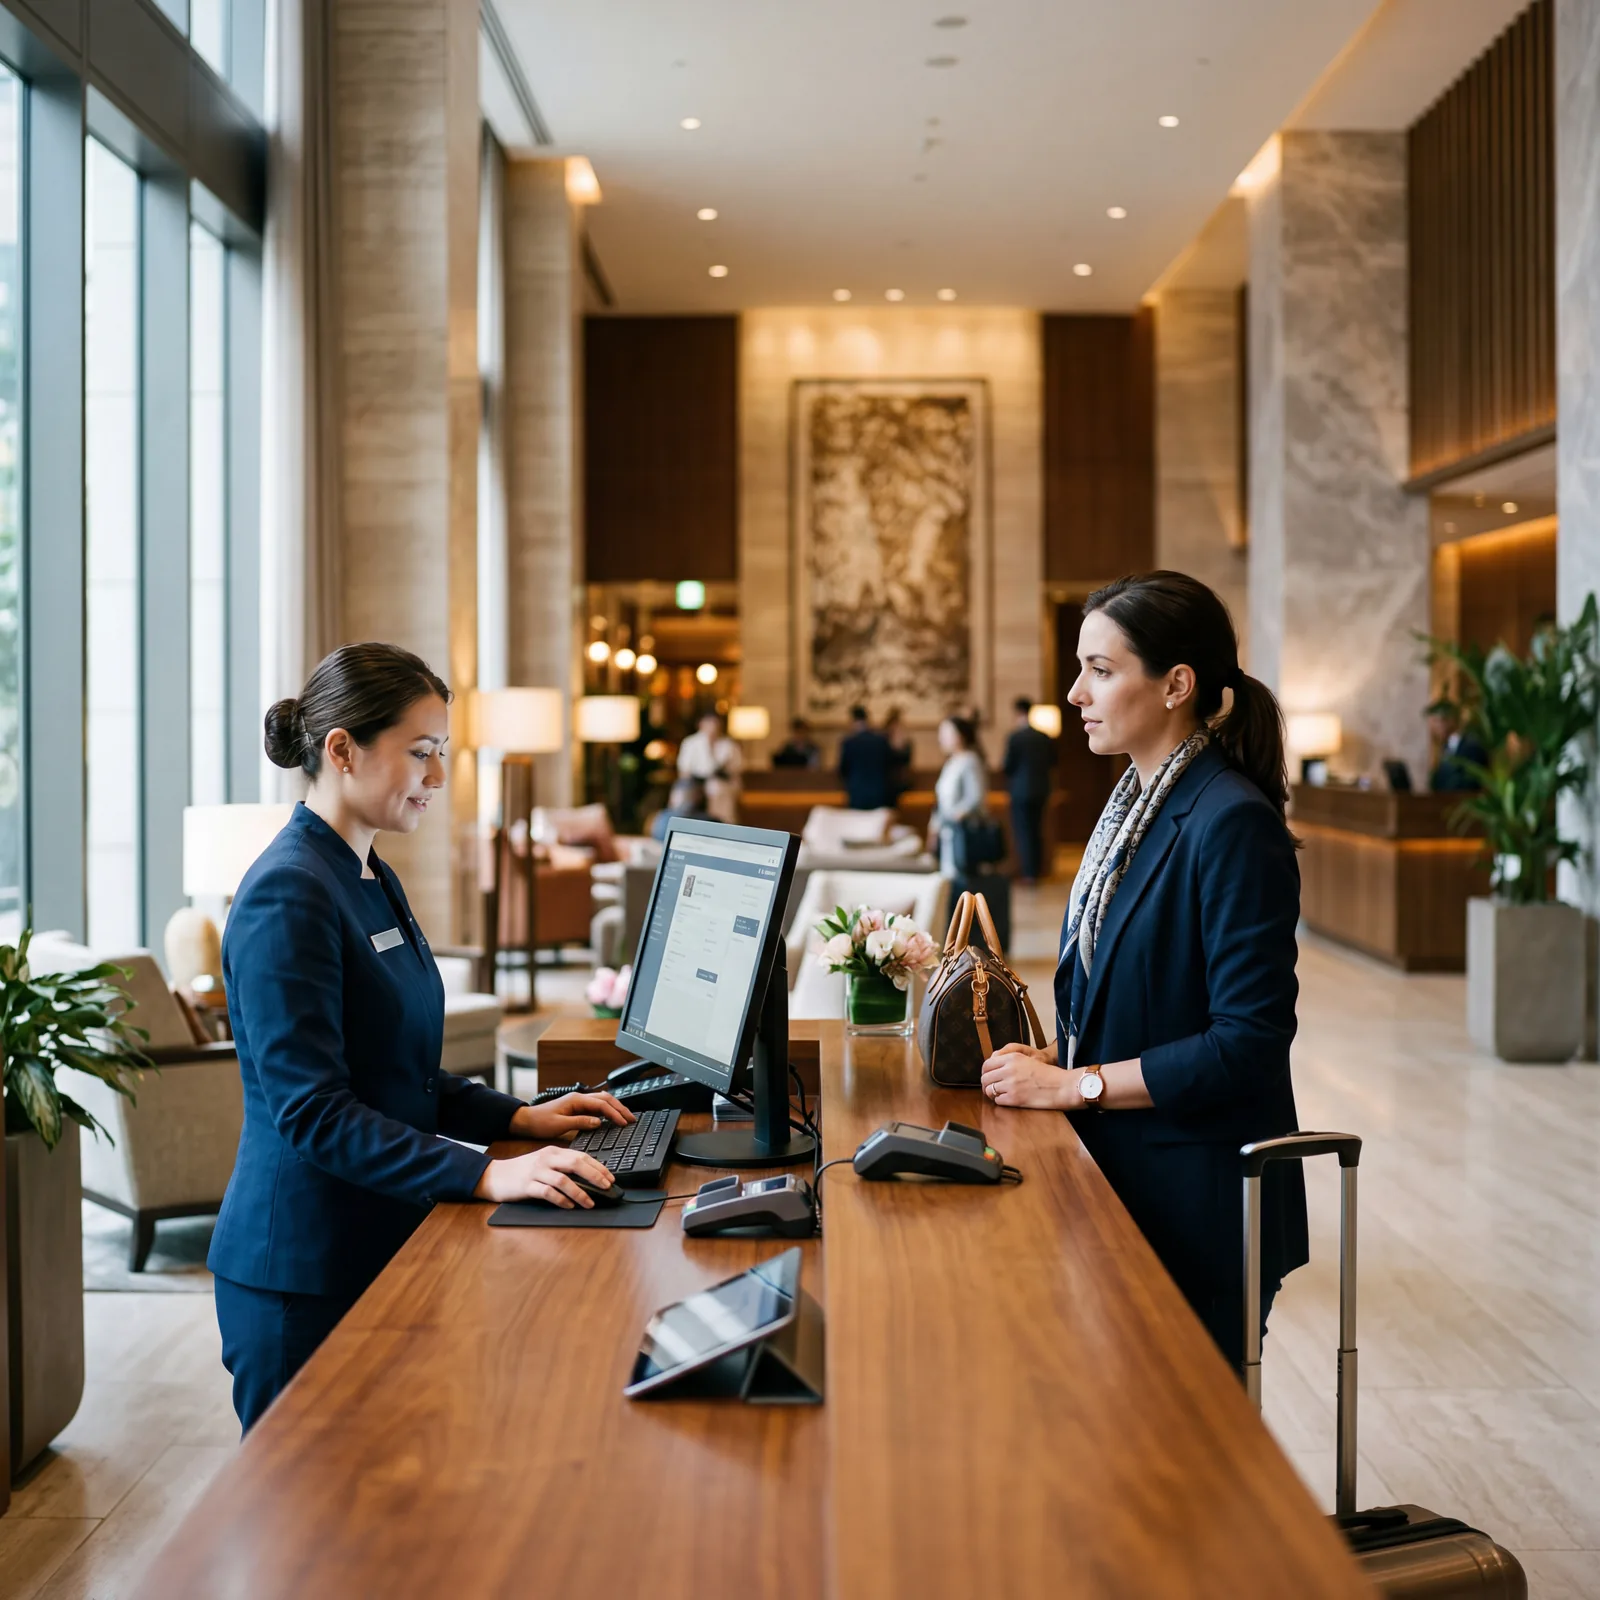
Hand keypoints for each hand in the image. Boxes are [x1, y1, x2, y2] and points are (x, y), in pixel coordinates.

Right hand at [473, 1144, 616, 1207]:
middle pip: (575, 1164)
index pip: (580, 1156)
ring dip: (579, 1192)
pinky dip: (561, 1200)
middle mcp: (546, 1159)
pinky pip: (548, 1193)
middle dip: (595, 1176)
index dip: (598, 1166)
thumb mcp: (544, 1162)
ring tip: (590, 1202)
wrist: (495, 1175)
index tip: (610, 1177)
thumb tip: (589, 1177)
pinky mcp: (526, 1186)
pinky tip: (569, 1206)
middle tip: (607, 1187)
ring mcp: (536, 1172)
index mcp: (553, 1152)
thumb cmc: (523, 1171)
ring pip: (563, 1180)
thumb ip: (563, 1166)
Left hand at [509, 1092, 633, 1141]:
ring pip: (603, 1100)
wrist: (526, 1121)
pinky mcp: (577, 1106)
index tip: (624, 1123)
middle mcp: (579, 1098)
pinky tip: (612, 1115)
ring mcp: (578, 1101)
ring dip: (616, 1107)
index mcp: (576, 1100)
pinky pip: (597, 1105)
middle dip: (620, 1108)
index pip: (602, 1104)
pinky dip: (608, 1109)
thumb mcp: (560, 1125)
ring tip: (626, 1117)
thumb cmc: (540, 1123)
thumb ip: (580, 1122)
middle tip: (632, 1119)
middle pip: (606, 1098)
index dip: (615, 1113)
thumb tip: (599, 1122)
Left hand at [980, 1047, 1074, 1109]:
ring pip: (989, 1090)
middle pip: (985, 1078)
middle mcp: (1009, 1069)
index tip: (990, 1077)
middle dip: (987, 1084)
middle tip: (993, 1088)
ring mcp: (1011, 1085)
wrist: (1062, 1086)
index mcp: (1012, 1058)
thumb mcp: (1028, 1059)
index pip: (987, 1064)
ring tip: (1001, 1094)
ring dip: (993, 1093)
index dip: (986, 1072)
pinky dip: (1001, 1101)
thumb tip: (993, 1064)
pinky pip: (997, 1101)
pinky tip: (1009, 1100)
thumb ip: (1010, 1060)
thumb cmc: (1048, 1074)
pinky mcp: (1014, 1099)